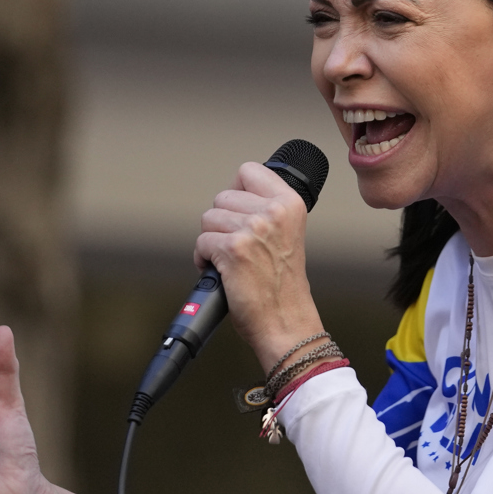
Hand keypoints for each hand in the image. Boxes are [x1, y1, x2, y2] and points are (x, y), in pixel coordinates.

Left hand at [194, 162, 326, 372]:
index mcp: (290, 204)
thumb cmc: (282, 286)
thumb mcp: (286, 235)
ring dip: (212, 242)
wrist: (286, 322)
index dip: (236, 191)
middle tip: (238, 247)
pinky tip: (221, 272)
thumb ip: (267, 211)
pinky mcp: (233, 249)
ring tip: (230, 261)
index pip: (249, 171)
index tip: (239, 211)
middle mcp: (274, 212)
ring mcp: (253, 229)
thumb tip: (232, 197)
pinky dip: (203, 259)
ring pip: (208, 219)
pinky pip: (201, 242)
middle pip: (222, 196)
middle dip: (222, 223)